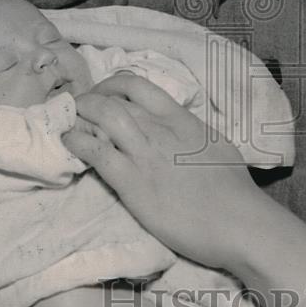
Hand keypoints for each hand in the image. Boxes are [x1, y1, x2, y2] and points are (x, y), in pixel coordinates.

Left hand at [62, 73, 265, 270]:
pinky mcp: (132, 182)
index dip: (112, 85)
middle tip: (80, 112)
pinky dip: (77, 142)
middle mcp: (160, 129)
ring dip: (80, 116)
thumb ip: (191, 131)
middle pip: (113, 100)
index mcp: (181, 118)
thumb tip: (178, 128)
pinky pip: (96, 152)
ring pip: (102, 117)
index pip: (138, 85)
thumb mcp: (214, 144)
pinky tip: (68, 143)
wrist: (237, 221)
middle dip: (90, 101)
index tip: (103, 94)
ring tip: (69, 123)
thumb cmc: (234, 189)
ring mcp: (145, 153)